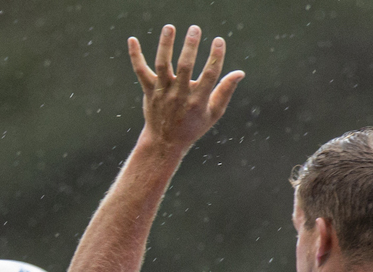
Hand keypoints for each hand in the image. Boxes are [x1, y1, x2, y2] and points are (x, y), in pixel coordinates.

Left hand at [129, 24, 243, 159]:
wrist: (165, 143)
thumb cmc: (193, 126)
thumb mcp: (213, 113)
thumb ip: (225, 92)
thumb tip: (240, 72)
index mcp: (198, 101)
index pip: (209, 76)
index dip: (216, 57)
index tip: (219, 41)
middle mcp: (179, 95)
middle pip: (185, 67)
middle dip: (190, 46)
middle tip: (195, 29)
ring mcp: (163, 92)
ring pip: (163, 65)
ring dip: (165, 45)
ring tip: (170, 27)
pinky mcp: (149, 90)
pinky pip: (141, 71)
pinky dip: (135, 56)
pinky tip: (132, 39)